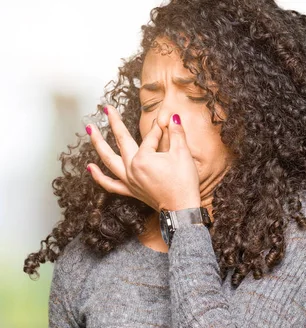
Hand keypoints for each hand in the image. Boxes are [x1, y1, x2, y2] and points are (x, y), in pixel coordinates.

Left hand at [86, 106, 201, 211]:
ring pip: (108, 160)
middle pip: (122, 141)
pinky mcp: (131, 191)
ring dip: (98, 143)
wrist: (181, 209)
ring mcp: (129, 180)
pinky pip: (110, 184)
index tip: (165, 123)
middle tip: (107, 109)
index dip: (160, 130)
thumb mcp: (183, 154)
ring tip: (90, 130)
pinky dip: (98, 176)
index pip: (150, 138)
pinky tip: (89, 168)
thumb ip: (177, 133)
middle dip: (114, 123)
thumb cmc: (183, 183)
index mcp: (143, 158)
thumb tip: (173, 117)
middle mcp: (132, 168)